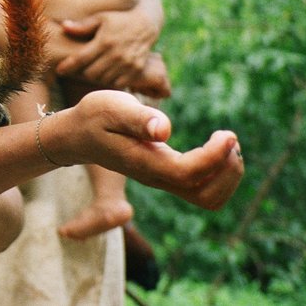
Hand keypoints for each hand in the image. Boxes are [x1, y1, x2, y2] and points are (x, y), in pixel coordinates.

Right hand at [52, 91, 241, 210]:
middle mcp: (156, 178)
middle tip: (228, 138)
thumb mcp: (109, 107)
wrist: (78, 136)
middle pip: (206, 196)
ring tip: (226, 144)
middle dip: (228, 170)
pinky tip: (216, 148)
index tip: (227, 133)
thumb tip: (165, 129)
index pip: (188, 173)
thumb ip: (136, 118)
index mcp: (143, 163)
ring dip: (227, 174)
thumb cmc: (94, 117)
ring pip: (209, 197)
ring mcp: (163, 181)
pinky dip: (221, 173)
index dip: (215, 157)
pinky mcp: (168, 177)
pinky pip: (204, 189)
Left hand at [57, 11, 170, 97]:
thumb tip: (64, 26)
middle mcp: (116, 54)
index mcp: (104, 41)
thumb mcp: (100, 18)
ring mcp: (128, 64)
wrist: (146, 24)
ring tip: (93, 70)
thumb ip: (82, 26)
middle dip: (82, 72)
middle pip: (90, 73)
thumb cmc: (118, 20)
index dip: (68, 66)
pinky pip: (118, 84)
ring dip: (96, 77)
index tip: (59, 70)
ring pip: (103, 80)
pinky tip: (107, 73)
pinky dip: (110, 81)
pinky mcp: (137, 70)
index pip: (81, 59)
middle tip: (80, 68)